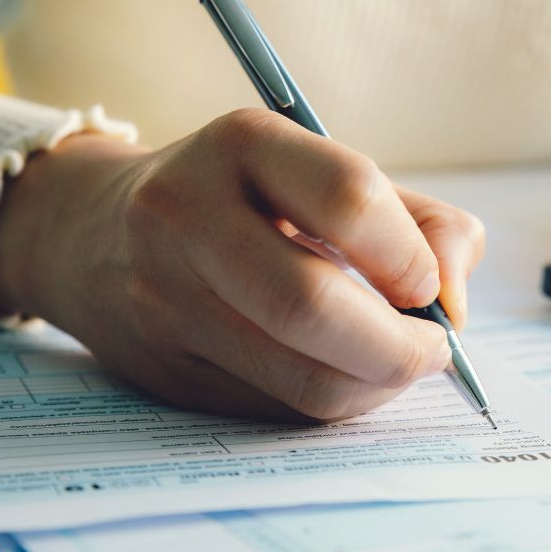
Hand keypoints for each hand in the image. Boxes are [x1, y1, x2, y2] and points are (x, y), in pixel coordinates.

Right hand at [0, 109, 484, 421]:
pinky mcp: (165, 367)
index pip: (349, 199)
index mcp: (244, 144)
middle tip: (433, 350)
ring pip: (299, 376)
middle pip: (311, 305)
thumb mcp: (329, 174)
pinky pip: (278, 407)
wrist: (96, 233)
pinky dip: (334, 401)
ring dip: (375, 385)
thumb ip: (421, 222)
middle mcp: (187, 215)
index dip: (411, 257)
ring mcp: (165, 297)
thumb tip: (454, 303)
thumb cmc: (248, 200)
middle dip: (399, 347)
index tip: (430, 287)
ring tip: (396, 363)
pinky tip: (346, 375)